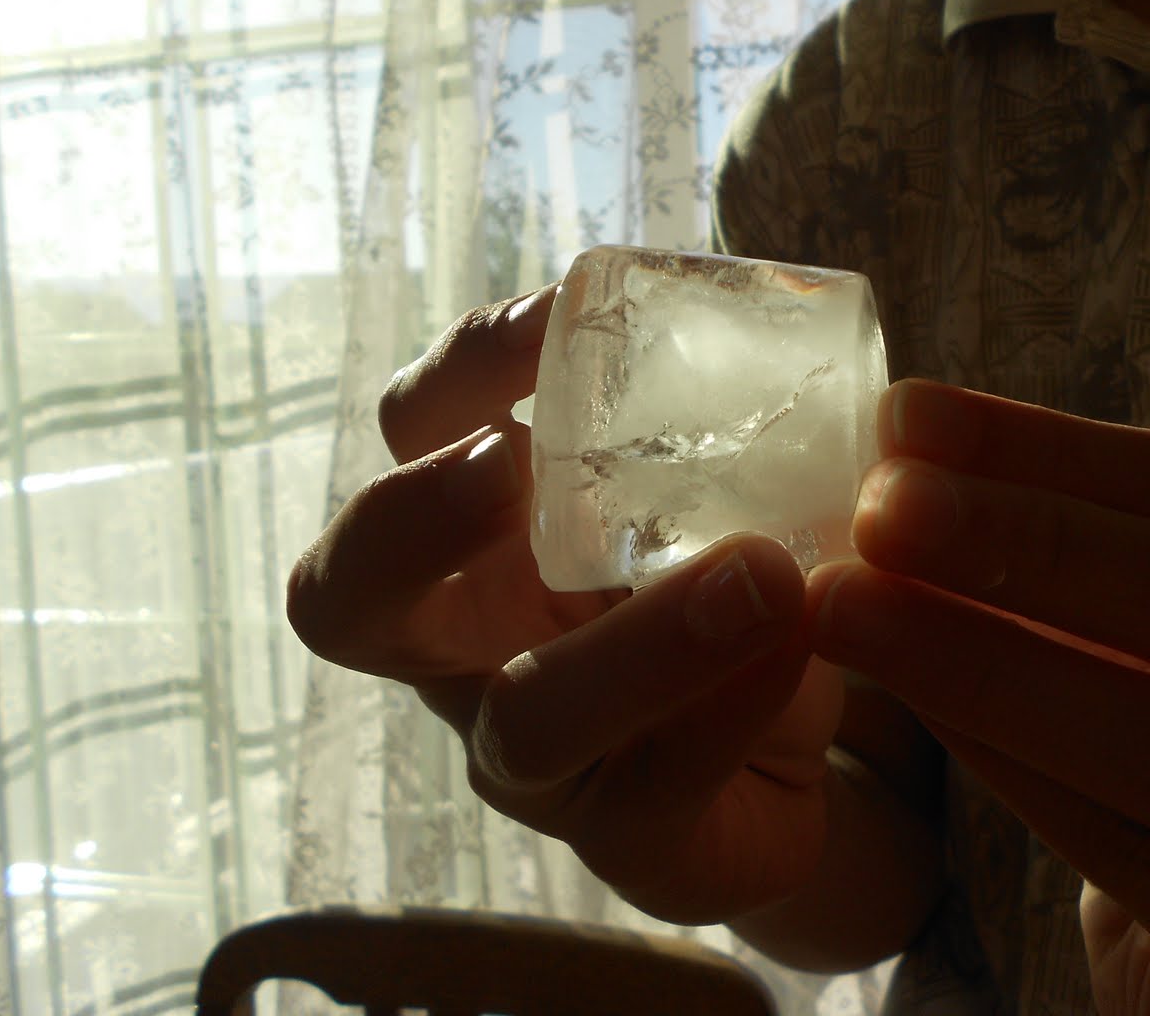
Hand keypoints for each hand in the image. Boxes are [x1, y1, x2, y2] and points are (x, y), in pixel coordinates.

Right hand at [287, 285, 843, 923]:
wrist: (792, 758)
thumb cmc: (721, 595)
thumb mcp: (709, 496)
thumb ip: (706, 427)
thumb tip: (758, 320)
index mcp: (481, 537)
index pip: (411, 436)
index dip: (457, 370)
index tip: (559, 311)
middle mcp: (471, 648)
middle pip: (346, 597)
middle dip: (407, 521)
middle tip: (504, 468)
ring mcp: (534, 759)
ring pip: (525, 720)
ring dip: (637, 645)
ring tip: (759, 576)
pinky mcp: (627, 839)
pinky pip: (660, 786)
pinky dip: (734, 704)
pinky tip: (803, 643)